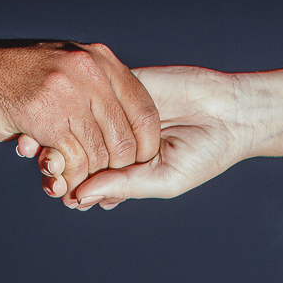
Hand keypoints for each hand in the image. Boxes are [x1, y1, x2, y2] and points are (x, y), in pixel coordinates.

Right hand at [0, 40, 159, 194]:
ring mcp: (66, 91)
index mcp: (99, 60)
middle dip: (120, 172)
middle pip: (127, 137)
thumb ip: (92, 91)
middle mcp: (89, 71)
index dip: (146, 146)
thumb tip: (122, 129)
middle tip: (110, 194)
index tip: (137, 169)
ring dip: (91, 181)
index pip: (145, 110)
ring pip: (100, 153)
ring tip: (81, 193)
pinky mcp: (43, 114)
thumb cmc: (8, 78)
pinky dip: (70, 179)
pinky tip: (60, 185)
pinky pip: (73, 159)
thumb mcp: (60, 70)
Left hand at [32, 66, 251, 209]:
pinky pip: (93, 93)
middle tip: (50, 170)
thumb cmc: (204, 154)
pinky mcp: (121, 85)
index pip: (85, 182)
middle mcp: (113, 145)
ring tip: (51, 148)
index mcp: (122, 173)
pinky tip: (68, 115)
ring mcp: (114, 115)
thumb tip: (78, 197)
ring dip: (60, 135)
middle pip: (74, 153)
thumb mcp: (163, 179)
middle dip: (57, 163)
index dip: (68, 187)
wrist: (232, 112)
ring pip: (77, 124)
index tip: (59, 192)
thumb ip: (122, 186)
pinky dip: (77, 103)